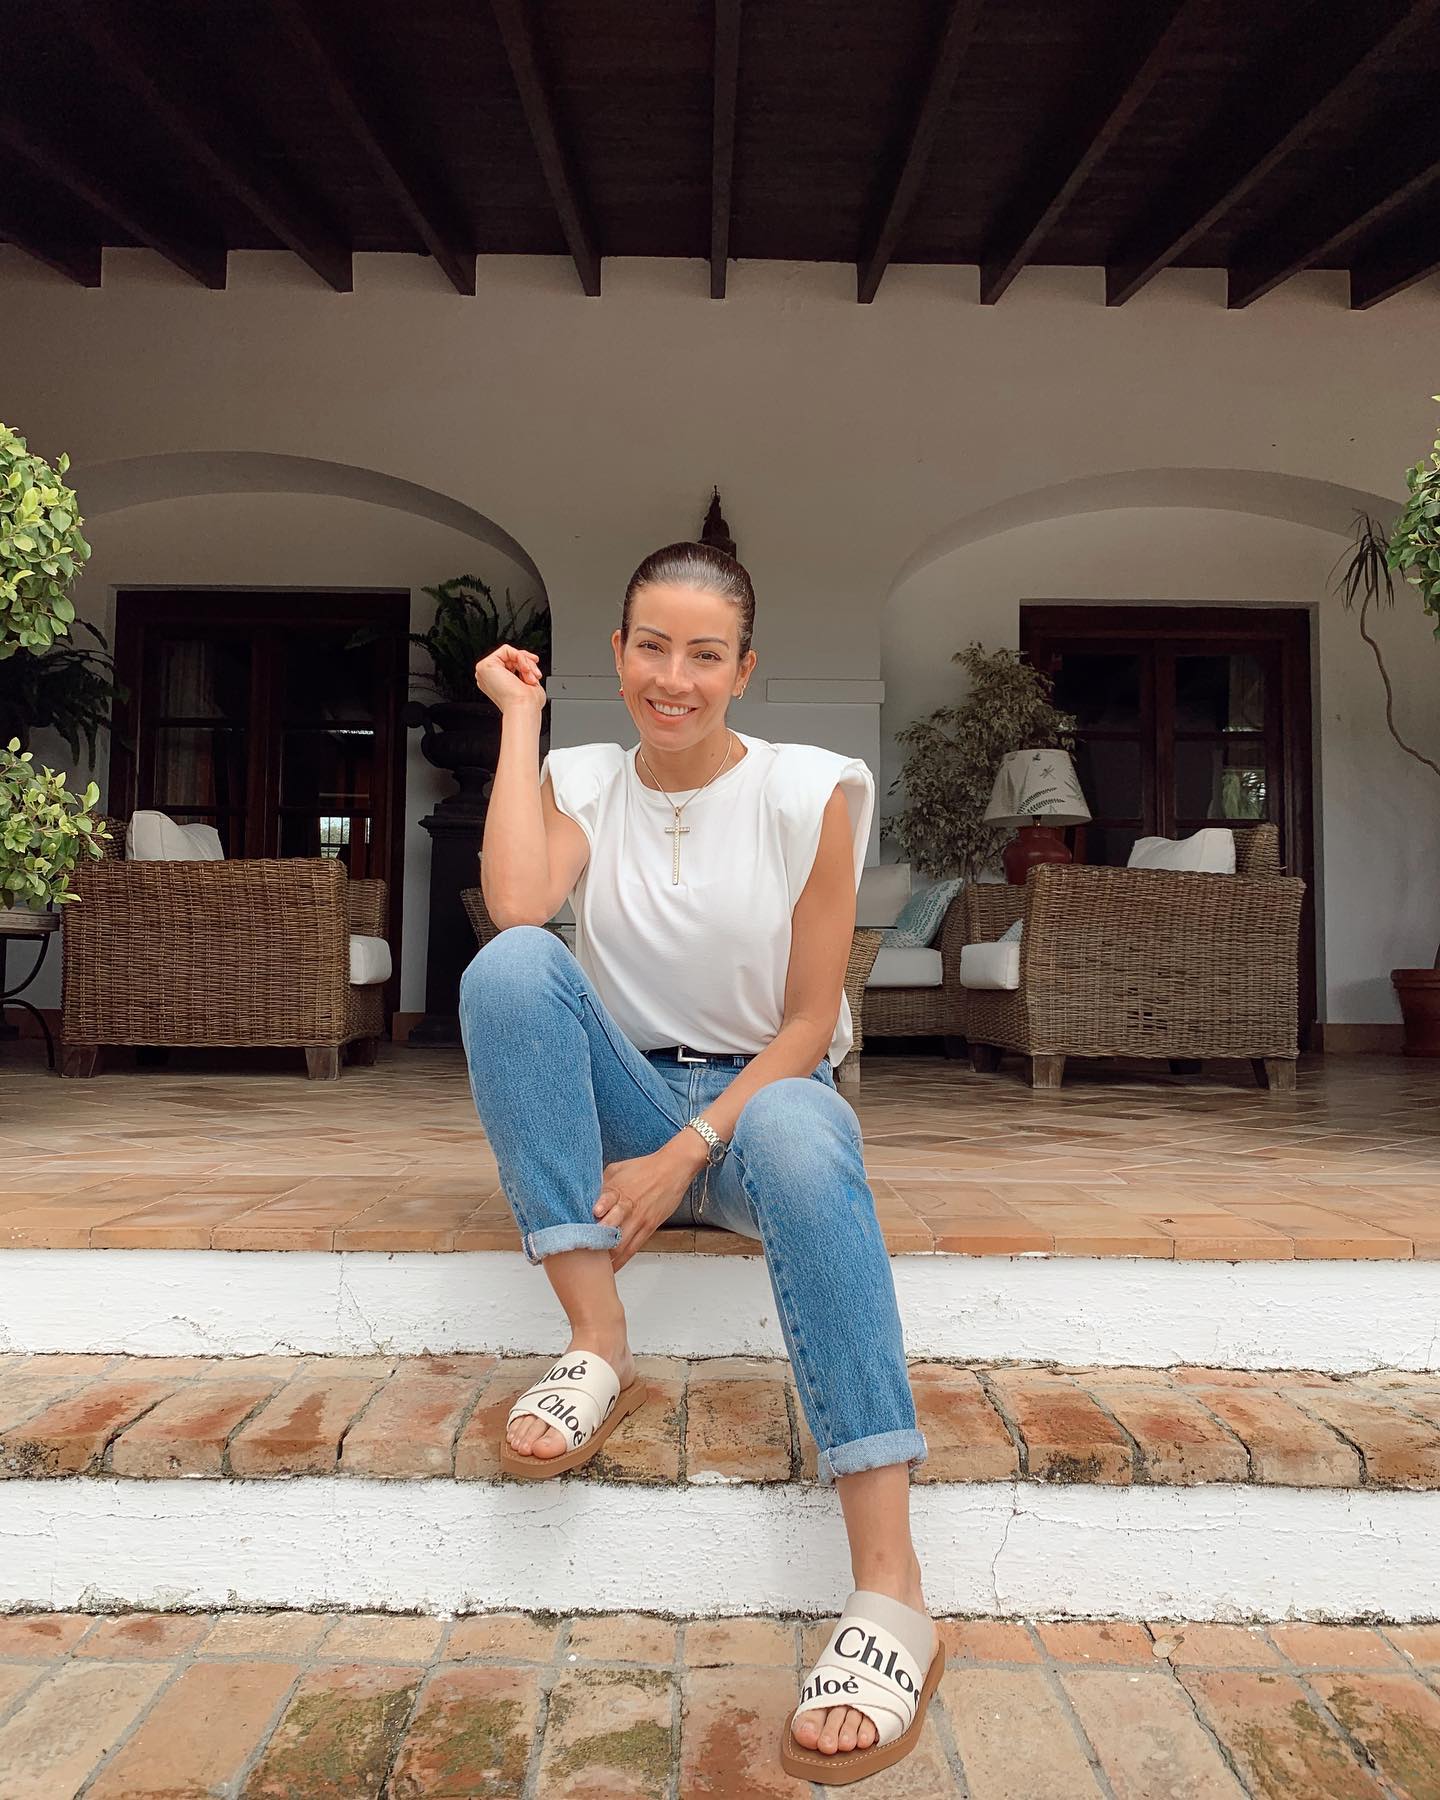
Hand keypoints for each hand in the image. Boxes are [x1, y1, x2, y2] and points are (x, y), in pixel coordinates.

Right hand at [474, 644, 546, 716]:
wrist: (524, 708)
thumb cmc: (528, 704)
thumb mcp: (529, 682)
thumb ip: (525, 670)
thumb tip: (529, 660)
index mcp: (497, 684)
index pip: (510, 665)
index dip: (525, 664)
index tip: (536, 672)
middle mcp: (489, 678)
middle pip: (510, 658)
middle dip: (528, 664)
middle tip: (535, 676)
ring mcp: (485, 672)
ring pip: (510, 653)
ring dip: (526, 663)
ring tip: (531, 677)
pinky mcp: (485, 665)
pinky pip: (506, 649)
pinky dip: (520, 657)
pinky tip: (525, 670)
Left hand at [595, 1139, 706, 1271]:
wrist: (672, 1169)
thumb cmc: (644, 1168)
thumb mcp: (617, 1169)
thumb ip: (600, 1184)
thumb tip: (582, 1196)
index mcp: (618, 1189)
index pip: (605, 1200)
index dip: (596, 1210)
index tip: (586, 1220)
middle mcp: (628, 1206)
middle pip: (611, 1228)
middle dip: (596, 1242)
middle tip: (581, 1253)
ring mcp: (639, 1219)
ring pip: (620, 1244)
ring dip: (606, 1256)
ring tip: (591, 1268)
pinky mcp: (649, 1228)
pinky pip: (633, 1249)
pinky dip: (620, 1260)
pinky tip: (610, 1268)